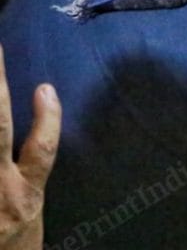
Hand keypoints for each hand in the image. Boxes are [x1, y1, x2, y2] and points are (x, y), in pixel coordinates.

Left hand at [0, 44, 60, 249]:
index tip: (44, 88)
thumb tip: (36, 130)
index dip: (46, 118)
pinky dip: (15, 130)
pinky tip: (9, 107)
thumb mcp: (27, 213)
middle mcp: (2, 189)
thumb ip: (25, 179)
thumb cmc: (12, 246)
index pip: (42, 150)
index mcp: (26, 196)